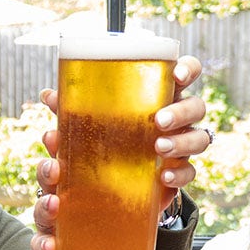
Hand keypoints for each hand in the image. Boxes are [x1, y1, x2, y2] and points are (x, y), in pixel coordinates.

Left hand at [29, 55, 209, 249]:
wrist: (115, 180)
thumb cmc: (107, 135)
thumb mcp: (91, 120)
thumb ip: (74, 108)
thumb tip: (48, 95)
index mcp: (161, 93)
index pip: (187, 72)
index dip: (189, 69)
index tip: (177, 75)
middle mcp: (177, 117)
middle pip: (197, 106)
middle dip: (182, 111)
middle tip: (159, 120)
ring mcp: (182, 144)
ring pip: (200, 138)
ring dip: (182, 141)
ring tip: (158, 148)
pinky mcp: (178, 172)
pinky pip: (190, 171)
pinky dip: (180, 173)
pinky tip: (163, 176)